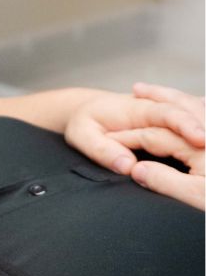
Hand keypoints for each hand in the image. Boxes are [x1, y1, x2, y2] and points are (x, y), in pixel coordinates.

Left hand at [65, 84, 203, 209]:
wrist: (85, 111)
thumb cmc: (84, 123)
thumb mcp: (82, 135)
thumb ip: (102, 150)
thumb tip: (127, 166)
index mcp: (136, 109)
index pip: (166, 113)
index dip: (185, 125)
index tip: (200, 139)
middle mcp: (155, 110)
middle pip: (188, 112)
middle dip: (203, 126)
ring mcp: (163, 116)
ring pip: (194, 115)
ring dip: (205, 124)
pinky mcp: (168, 127)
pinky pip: (192, 122)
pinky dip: (202, 126)